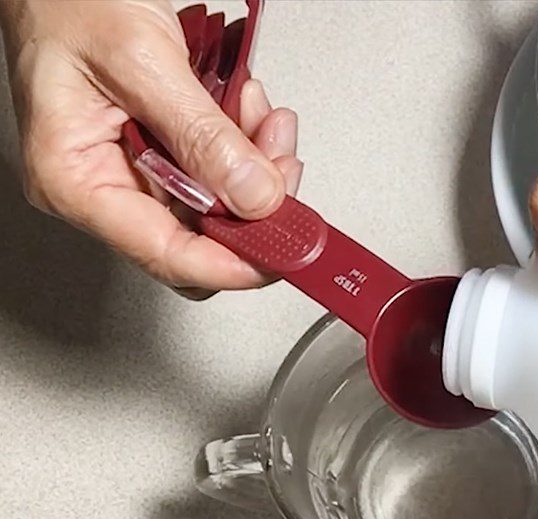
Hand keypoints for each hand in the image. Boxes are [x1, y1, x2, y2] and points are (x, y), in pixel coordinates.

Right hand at [0, 0, 302, 298]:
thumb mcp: (142, 58)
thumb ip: (202, 134)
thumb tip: (255, 197)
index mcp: (76, 181)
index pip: (166, 255)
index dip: (234, 264)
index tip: (284, 253)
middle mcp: (104, 186)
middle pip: (200, 239)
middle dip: (254, 205)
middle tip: (282, 165)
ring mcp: (133, 171)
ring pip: (218, 206)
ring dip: (256, 165)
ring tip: (262, 116)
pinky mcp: (159, 151)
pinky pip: (216, 171)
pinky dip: (244, 144)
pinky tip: (247, 109)